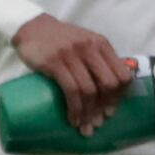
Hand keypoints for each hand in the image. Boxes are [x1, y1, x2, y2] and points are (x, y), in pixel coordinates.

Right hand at [11, 11, 128, 132]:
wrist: (32, 28)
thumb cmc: (61, 40)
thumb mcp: (85, 43)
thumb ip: (99, 60)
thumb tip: (111, 92)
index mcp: (101, 44)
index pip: (122, 75)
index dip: (119, 97)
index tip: (111, 110)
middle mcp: (90, 48)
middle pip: (108, 85)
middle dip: (105, 107)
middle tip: (98, 121)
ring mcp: (72, 54)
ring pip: (89, 91)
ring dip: (89, 114)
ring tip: (85, 127)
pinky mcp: (54, 62)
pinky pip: (71, 91)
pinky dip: (75, 109)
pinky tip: (73, 119)